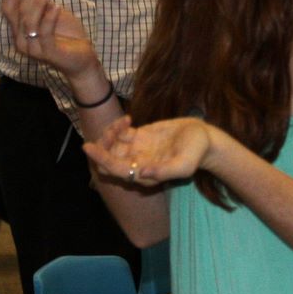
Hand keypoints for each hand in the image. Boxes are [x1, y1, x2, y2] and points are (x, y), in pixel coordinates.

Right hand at [1, 0, 98, 80]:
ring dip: (39, 2)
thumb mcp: (51, 14)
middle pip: (19, 12)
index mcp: (19, 30)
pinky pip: (45, 32)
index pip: (7, 9)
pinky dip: (49, 17)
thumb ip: (41, 4)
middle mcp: (21, 40)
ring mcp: (33, 49)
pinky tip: (57, 6)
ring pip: (29, 22)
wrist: (82, 58)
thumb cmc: (66, 35)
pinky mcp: (48, 53)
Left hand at [84, 116, 213, 185]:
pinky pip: (120, 133)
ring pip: (111, 145)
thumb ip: (164, 172)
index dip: (101, 159)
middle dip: (104, 145)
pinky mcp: (140, 137)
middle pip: (108, 158)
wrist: (204, 138)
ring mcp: (137, 150)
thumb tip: (140, 173)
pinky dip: (118, 125)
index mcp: (143, 174)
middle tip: (114, 130)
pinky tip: (128, 119)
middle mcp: (136, 164)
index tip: (88, 146)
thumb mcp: (185, 165)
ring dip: (110, 133)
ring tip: (124, 122)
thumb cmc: (196, 153)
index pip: (115, 169)